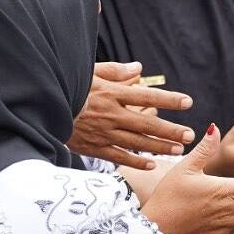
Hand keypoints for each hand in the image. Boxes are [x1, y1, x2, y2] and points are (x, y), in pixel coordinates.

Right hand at [67, 61, 195, 170]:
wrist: (43, 108)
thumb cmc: (68, 87)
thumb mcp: (90, 72)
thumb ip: (116, 70)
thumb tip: (139, 68)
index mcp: (112, 93)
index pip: (146, 96)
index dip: (168, 99)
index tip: (188, 102)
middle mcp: (111, 114)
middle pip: (146, 123)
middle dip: (171, 130)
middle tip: (190, 134)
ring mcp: (102, 132)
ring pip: (137, 142)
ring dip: (159, 146)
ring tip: (179, 149)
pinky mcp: (93, 147)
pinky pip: (118, 156)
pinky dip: (136, 161)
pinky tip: (152, 165)